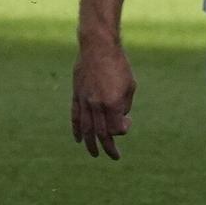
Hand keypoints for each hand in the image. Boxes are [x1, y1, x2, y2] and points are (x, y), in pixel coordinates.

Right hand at [72, 43, 135, 159]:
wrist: (98, 48)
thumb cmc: (119, 65)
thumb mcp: (130, 85)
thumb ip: (124, 105)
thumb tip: (119, 119)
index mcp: (113, 103)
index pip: (116, 128)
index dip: (123, 130)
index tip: (127, 123)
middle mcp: (97, 105)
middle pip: (101, 133)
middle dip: (108, 147)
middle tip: (114, 157)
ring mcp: (84, 101)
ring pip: (86, 129)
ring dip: (91, 144)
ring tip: (95, 154)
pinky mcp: (76, 96)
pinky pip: (75, 117)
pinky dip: (77, 130)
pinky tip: (79, 140)